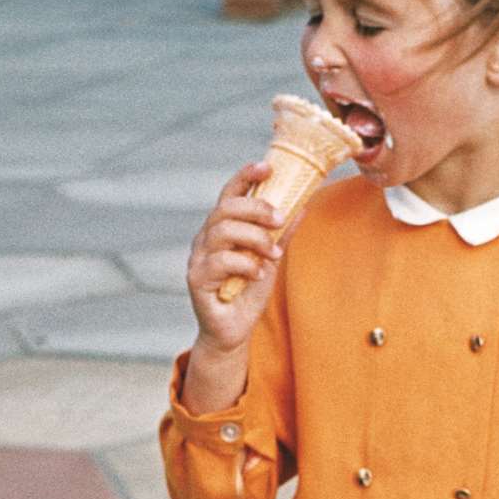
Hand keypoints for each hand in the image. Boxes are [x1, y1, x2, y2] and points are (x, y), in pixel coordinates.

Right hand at [186, 160, 286, 353]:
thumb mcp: (270, 260)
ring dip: (254, 238)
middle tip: (279, 220)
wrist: (233, 332)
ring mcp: (198, 258)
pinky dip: (245, 264)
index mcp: (222, 228)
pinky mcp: (196, 279)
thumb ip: (281, 235)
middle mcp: (205, 238)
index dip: (245, 176)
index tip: (267, 167)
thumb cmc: (247, 293)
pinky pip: (221, 260)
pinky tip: (257, 274)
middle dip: (256, 208)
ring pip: (223, 231)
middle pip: (225, 208)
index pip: (229, 194)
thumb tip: (302, 206)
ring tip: (273, 255)